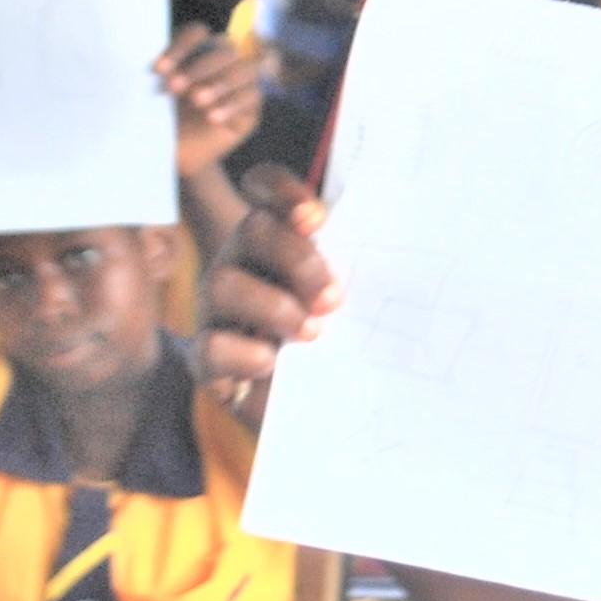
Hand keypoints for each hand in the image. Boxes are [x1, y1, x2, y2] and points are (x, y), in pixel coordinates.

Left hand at [157, 27, 262, 175]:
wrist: (179, 154)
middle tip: (174, 87)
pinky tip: (212, 117)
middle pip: (224, 50)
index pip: (197, 33)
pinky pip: (252, 97)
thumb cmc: (165, 119)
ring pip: (245, 70)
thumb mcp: (155, 95)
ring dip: (220, 83)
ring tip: (196, 101)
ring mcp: (242, 84)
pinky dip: (232, 105)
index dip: (181, 46)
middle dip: (198, 67)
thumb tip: (157, 65)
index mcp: (198, 51)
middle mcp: (223, 62)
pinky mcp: (252, 108)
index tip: (158, 69)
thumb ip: (160, 76)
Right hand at [196, 167, 343, 412]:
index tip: (316, 218)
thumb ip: (356, 267)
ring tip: (312, 332)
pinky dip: (244, 353)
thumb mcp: (350, 300)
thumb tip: (393, 243)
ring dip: (274, 306)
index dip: (281, 190)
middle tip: (332, 297)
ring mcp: (217, 311)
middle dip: (296, 258)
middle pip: (252, 230)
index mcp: (277, 238)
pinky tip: (271, 363)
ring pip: (224, 284)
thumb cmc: (338, 343)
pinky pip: (211, 345)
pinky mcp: (207, 360)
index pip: (263, 189)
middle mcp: (241, 263)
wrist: (323, 412)